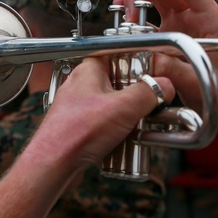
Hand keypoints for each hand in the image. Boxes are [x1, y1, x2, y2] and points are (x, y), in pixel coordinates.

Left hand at [28, 57, 173, 171]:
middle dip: (138, 92)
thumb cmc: (76, 133)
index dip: (140, 62)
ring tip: (141, 122)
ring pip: (113, 102)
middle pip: (120, 80)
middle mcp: (83, 84)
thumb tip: (165, 86)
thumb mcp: (123, 108)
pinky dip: (118, 127)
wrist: (53, 165)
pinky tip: (126, 137)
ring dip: (129, 112)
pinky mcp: (80, 124)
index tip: (156, 73)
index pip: (120, 53)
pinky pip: (105, 120)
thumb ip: (148, 93)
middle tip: (152, 102)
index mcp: (89, 69)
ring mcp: (80, 105)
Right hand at [114, 0, 217, 116]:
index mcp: (209, 16)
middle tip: (126, 9)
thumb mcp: (195, 81)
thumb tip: (143, 54)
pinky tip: (125, 24)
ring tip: (121, 12)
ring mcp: (181, 21)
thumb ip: (170, 67)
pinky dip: (134, 16)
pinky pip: (149, 14)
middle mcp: (194, 14)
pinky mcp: (169, 32)